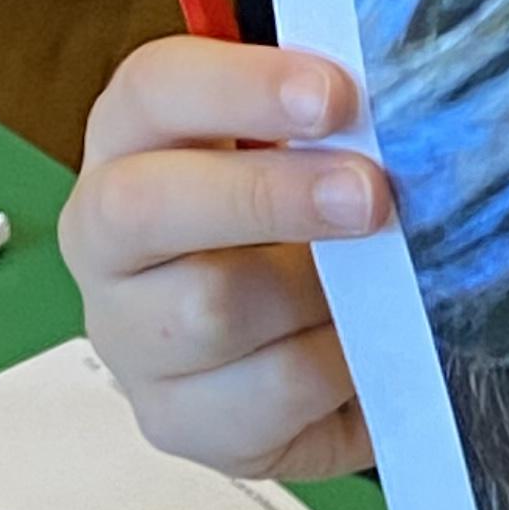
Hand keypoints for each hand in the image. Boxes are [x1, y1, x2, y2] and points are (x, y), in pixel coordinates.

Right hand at [60, 39, 389, 481]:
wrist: (305, 366)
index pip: (153, 91)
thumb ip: (331, 136)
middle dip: (266, 195)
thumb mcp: (311, 168)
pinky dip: (337, 367)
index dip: (242, 87)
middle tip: (371, 195)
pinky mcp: (179, 422)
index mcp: (132, 146)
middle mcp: (107, 242)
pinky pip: (268, 389)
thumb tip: (401, 112)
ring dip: (317, 293)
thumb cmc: (306, 241)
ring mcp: (131, 339)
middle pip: (146, 205)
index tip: (337, 95)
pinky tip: (368, 353)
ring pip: (211, 308)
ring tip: (386, 287)